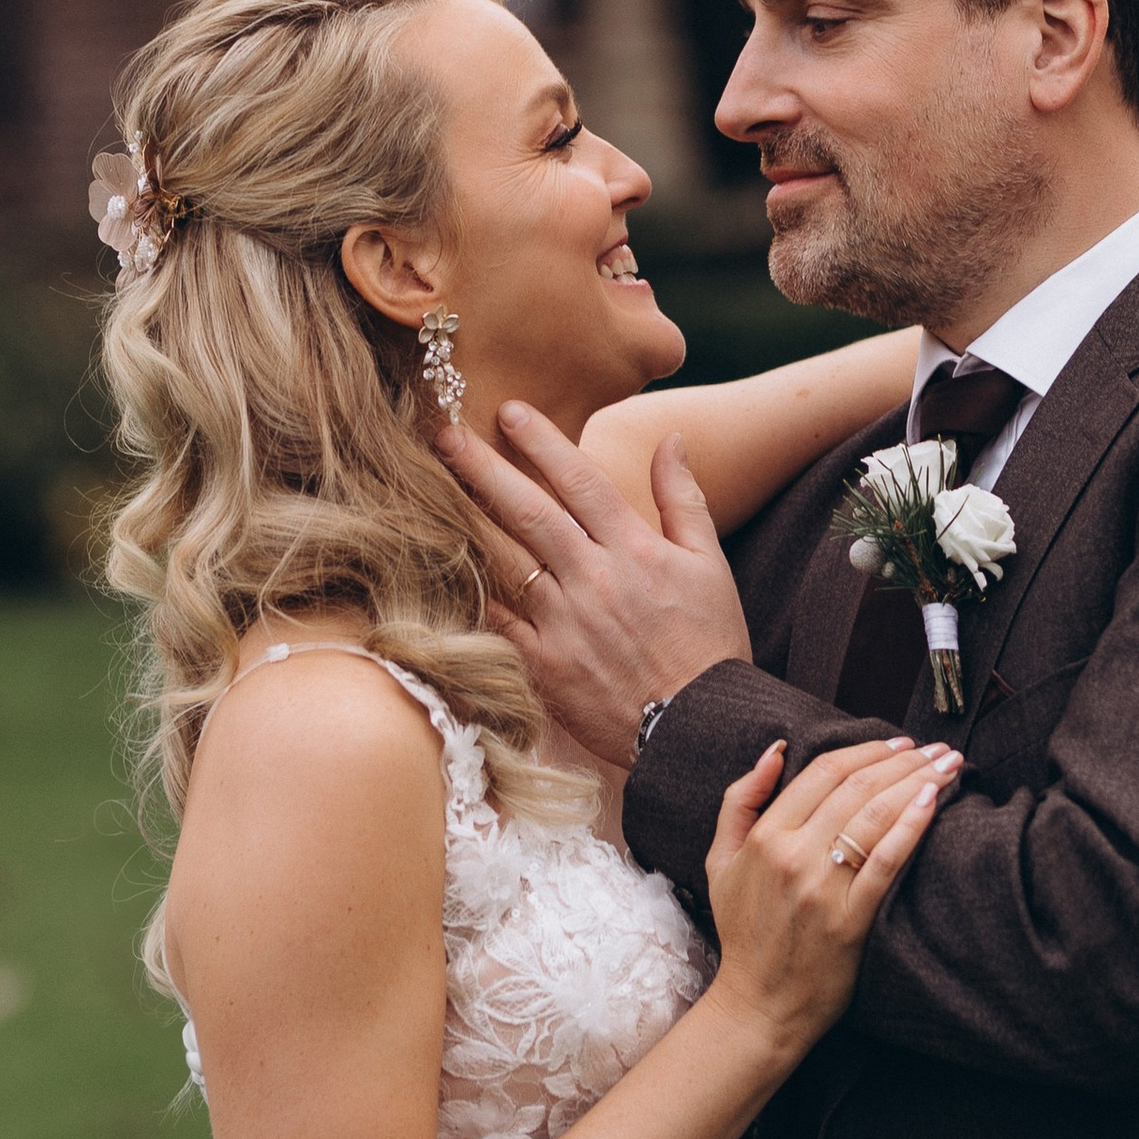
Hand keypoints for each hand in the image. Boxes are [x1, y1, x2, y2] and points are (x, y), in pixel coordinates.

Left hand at [440, 409, 753, 767]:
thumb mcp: (710, 564)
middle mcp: (595, 580)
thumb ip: (684, 498)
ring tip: (428, 485)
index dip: (543, 441)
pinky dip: (467, 589)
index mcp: (636, 551)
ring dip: (465, 518)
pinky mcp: (543, 664)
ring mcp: (565, 624)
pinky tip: (435, 561)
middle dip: (484, 467)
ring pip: (504, 560)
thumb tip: (670, 438)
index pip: (581, 481)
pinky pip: (496, 619)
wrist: (700, 729)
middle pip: (530, 512)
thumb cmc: (709, 644)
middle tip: (445, 431)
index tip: (510, 409)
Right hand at [705, 733, 959, 1068]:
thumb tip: (775, 751)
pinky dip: (911, 827)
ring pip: (875, 816)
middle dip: (904, 760)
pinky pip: (886, 863)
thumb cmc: (744, 932)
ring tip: (949, 767)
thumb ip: (739, 801)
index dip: (867, 750)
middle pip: (857, 788)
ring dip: (917, 782)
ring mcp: (822, 889)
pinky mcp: (850, 920)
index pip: (824, 772)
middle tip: (937, 748)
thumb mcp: (720, 861)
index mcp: (764, 837)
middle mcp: (793, 856)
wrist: (759, 1005)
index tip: (899, 742)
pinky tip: (933, 802)